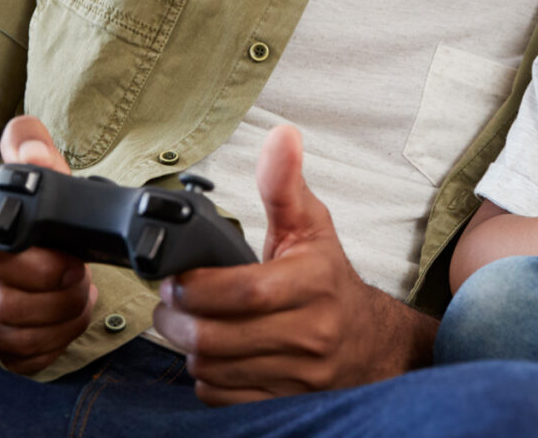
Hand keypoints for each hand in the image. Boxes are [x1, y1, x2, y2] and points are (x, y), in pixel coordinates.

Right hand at [0, 116, 95, 372]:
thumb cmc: (14, 207)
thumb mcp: (23, 171)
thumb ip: (29, 147)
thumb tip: (33, 154)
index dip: (39, 263)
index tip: (74, 261)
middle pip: (7, 305)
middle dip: (61, 297)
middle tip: (85, 280)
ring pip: (14, 337)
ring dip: (63, 322)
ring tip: (83, 297)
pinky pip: (18, 359)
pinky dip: (52, 346)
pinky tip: (66, 322)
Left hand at [153, 125, 435, 404]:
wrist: (369, 340)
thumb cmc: (329, 277)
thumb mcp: (311, 224)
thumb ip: (285, 182)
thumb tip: (282, 135)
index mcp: (314, 281)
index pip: (244, 292)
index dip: (197, 288)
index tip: (178, 276)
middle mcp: (311, 331)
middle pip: (217, 337)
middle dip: (177, 320)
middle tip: (168, 301)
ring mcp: (299, 373)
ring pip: (213, 370)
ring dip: (187, 348)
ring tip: (185, 323)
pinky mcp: (286, 401)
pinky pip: (223, 398)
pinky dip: (206, 378)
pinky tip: (212, 353)